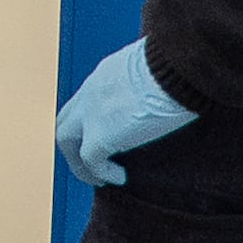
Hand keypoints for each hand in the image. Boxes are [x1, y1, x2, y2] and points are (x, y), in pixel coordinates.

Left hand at [53, 40, 195, 187]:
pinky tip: (120, 177)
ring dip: (79, 162)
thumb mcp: (154, 67)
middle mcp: (90, 92)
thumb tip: (164, 91)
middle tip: (92, 162)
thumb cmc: (177, 65)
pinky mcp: (100, 134)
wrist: (175, 69)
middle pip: (65, 120)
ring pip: (65, 140)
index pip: (84, 100)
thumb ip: (146, 80)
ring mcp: (91, 113)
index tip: (107, 135)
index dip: (89, 121)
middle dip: (74, 143)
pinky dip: (101, 171)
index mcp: (104, 75)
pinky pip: (90, 159)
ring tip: (99, 177)